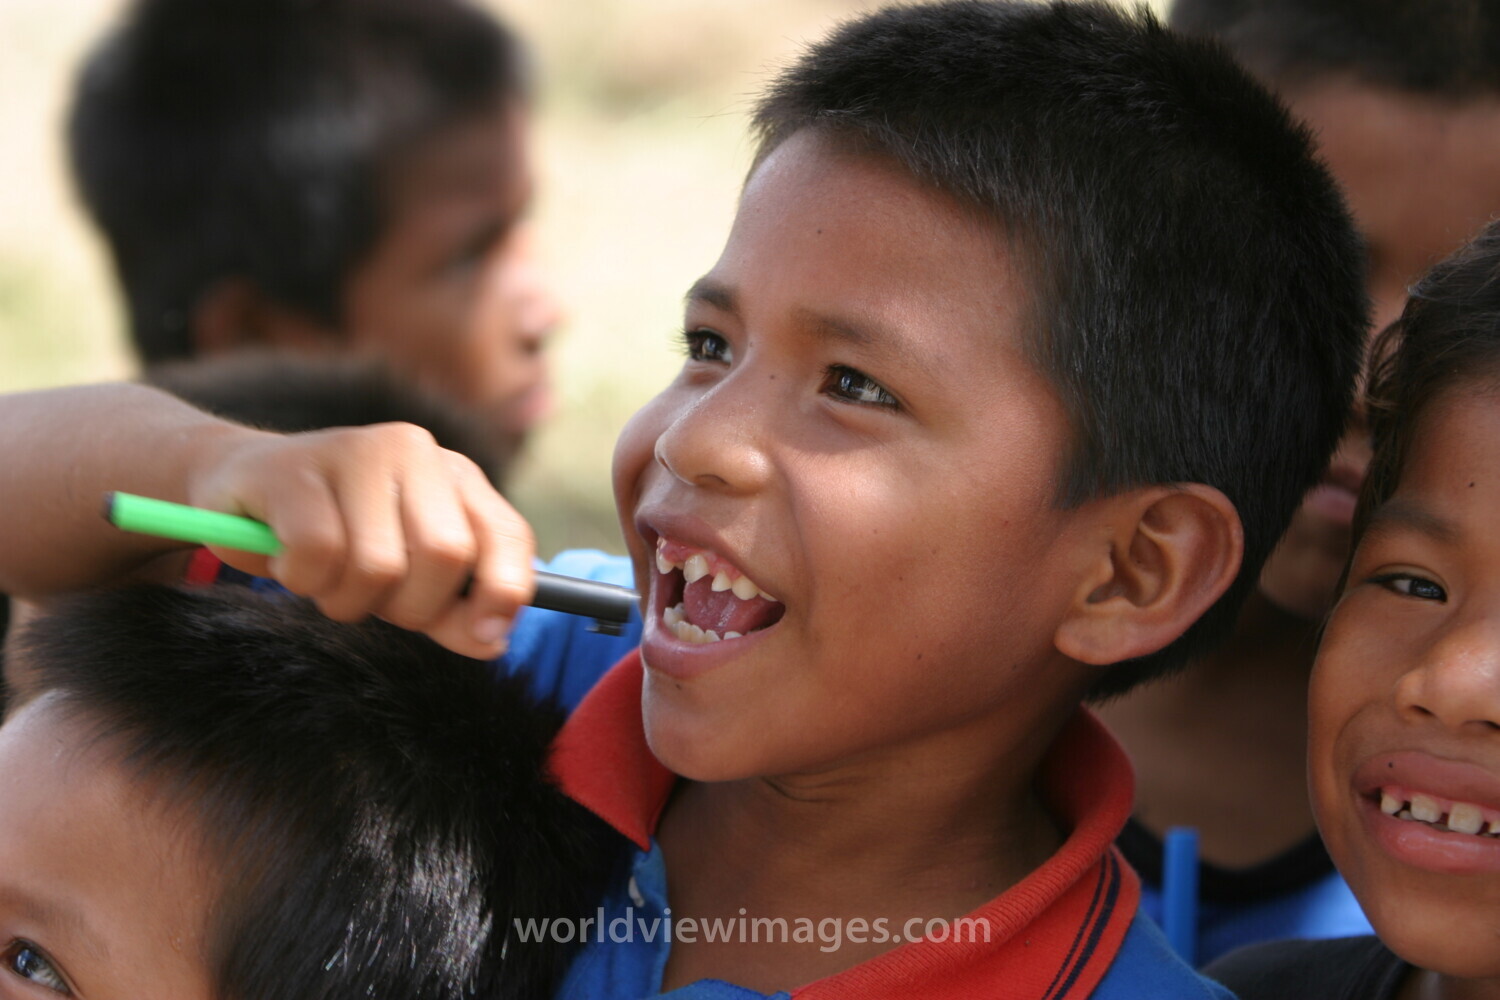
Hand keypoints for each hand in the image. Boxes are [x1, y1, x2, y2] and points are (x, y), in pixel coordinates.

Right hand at [186, 422, 533, 657]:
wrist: (241, 486)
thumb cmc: (339, 536)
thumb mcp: (407, 575)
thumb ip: (452, 609)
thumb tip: (493, 641)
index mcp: (456, 475)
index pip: (507, 536)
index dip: (503, 593)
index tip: (486, 637)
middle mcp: (415, 451)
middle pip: (445, 556)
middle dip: (412, 607)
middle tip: (374, 601)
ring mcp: (355, 451)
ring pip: (379, 564)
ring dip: (348, 599)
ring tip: (327, 578)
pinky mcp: (294, 469)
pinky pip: (319, 554)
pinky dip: (303, 579)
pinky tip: (289, 560)